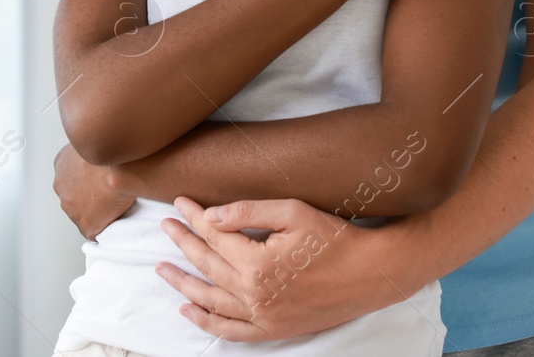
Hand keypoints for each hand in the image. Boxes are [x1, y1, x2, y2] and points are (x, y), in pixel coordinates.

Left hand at [53, 143, 135, 239]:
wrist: (121, 165)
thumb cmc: (113, 148)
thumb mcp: (95, 137)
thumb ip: (91, 145)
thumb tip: (101, 145)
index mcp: (62, 164)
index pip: (70, 174)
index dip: (85, 178)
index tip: (98, 177)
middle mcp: (61, 186)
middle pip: (73, 195)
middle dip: (88, 194)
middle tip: (108, 189)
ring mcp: (71, 208)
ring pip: (82, 213)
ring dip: (95, 210)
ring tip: (115, 204)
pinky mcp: (86, 224)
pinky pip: (93, 230)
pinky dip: (102, 227)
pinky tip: (114, 221)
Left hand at [153, 196, 419, 341]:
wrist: (371, 274)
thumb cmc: (335, 238)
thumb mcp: (293, 212)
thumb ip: (247, 213)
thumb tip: (210, 216)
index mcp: (257, 263)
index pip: (215, 235)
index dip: (195, 216)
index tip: (180, 202)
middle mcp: (254, 295)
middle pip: (207, 265)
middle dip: (183, 242)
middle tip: (165, 224)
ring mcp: (262, 316)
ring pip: (210, 300)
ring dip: (183, 282)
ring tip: (161, 268)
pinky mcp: (273, 330)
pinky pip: (230, 331)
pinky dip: (206, 321)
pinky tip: (188, 310)